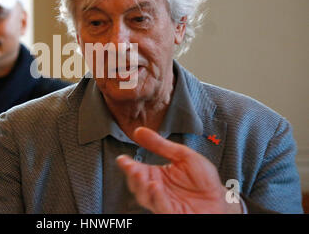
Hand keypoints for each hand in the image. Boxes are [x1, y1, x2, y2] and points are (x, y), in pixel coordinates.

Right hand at [116, 127, 240, 213]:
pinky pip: (160, 206)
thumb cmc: (203, 179)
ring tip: (139, 173)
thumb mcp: (183, 155)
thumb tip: (139, 131)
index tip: (122, 159)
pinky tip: (155, 186)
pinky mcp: (171, 213)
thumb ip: (160, 144)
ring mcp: (163, 202)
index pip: (137, 169)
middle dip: (132, 175)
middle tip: (131, 166)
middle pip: (137, 184)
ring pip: (144, 196)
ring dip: (140, 186)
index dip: (128, 165)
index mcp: (156, 175)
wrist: (222, 199)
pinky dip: (156, 197)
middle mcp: (156, 190)